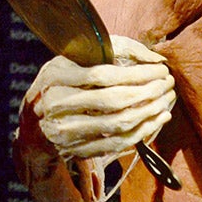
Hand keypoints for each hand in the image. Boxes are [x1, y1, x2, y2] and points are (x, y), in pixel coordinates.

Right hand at [24, 35, 175, 163]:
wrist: (33, 124)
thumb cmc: (62, 82)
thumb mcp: (74, 59)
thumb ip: (114, 51)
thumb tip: (155, 58)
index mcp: (56, 77)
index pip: (103, 75)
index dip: (137, 73)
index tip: (160, 68)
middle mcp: (57, 105)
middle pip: (113, 101)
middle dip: (148, 92)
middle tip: (168, 83)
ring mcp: (66, 132)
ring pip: (118, 124)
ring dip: (150, 112)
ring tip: (167, 99)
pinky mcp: (78, 150)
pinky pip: (117, 143)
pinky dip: (143, 131)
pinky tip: (158, 118)